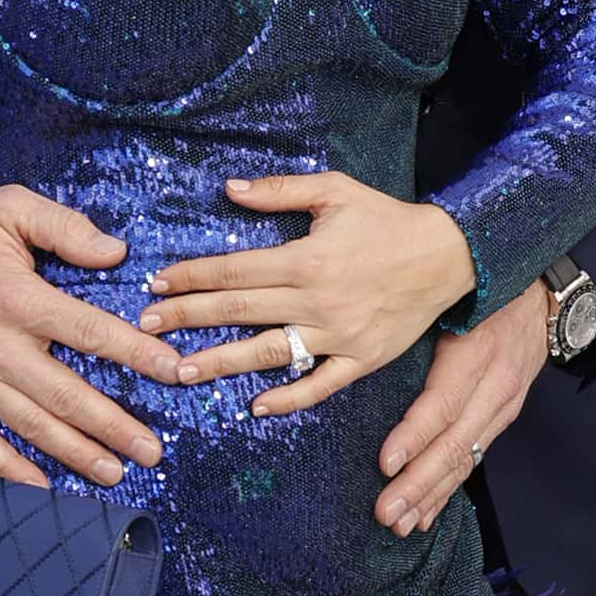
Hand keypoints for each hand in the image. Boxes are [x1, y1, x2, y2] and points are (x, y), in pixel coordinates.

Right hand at [0, 183, 180, 488]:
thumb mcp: (9, 206)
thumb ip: (66, 228)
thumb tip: (116, 253)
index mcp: (17, 297)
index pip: (91, 332)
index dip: (137, 354)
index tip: (173, 372)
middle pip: (67, 394)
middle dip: (115, 426)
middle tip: (152, 450)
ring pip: (31, 424)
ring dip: (75, 453)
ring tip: (114, 472)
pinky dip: (9, 467)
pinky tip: (41, 486)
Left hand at [138, 173, 475, 418]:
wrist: (450, 255)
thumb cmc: (388, 219)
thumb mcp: (335, 190)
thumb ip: (279, 191)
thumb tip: (228, 189)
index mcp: (305, 259)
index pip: (233, 271)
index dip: (191, 277)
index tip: (156, 284)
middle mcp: (316, 301)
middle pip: (238, 313)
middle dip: (187, 319)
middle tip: (146, 329)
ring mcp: (338, 335)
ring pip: (268, 353)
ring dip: (221, 364)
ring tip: (182, 371)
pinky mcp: (361, 360)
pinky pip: (319, 386)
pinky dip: (288, 398)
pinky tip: (255, 406)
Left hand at [375, 281, 553, 534]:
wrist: (544, 297)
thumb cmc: (484, 290)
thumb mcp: (454, 297)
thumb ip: (417, 324)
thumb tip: (359, 345)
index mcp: (479, 352)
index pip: (445, 403)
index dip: (415, 436)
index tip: (385, 464)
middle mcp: (497, 386)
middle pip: (456, 442)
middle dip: (419, 483)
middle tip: (386, 512)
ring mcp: (503, 406)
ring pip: (465, 458)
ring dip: (432, 495)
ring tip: (401, 523)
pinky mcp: (503, 418)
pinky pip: (473, 458)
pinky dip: (448, 488)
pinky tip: (426, 514)